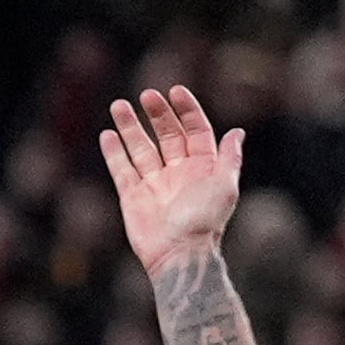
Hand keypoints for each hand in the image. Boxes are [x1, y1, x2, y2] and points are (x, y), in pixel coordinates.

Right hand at [98, 84, 245, 274]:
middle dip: (157, 113)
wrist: (180, 253)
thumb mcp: (225, 185)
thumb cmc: (205, 221)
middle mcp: (178, 171)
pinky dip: (114, 152)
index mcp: (202, 167)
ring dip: (130, 126)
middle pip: (166, 134)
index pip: (194, 130)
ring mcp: (153, 183)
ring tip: (119, 105)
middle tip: (146, 95)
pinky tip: (107, 134)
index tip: (175, 91)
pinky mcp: (132, 196)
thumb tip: (237, 132)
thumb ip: (229, 157)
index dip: (187, 109)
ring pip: (140, 147)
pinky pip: (122, 170)